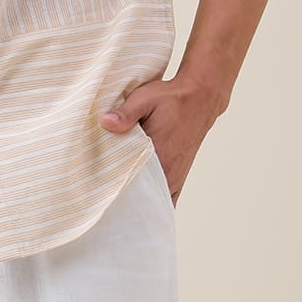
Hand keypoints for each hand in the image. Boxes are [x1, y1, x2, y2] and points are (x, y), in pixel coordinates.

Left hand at [99, 75, 226, 205]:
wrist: (199, 98)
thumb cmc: (170, 99)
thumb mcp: (145, 99)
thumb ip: (125, 113)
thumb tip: (105, 122)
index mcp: (159, 155)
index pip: (134, 186)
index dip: (117, 194)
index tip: (102, 196)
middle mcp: (170, 171)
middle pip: (143, 198)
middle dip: (125, 201)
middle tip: (105, 201)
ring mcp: (176, 175)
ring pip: (156, 200)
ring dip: (139, 201)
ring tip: (119, 203)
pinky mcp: (180, 174)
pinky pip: (168, 197)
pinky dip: (155, 201)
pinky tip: (141, 203)